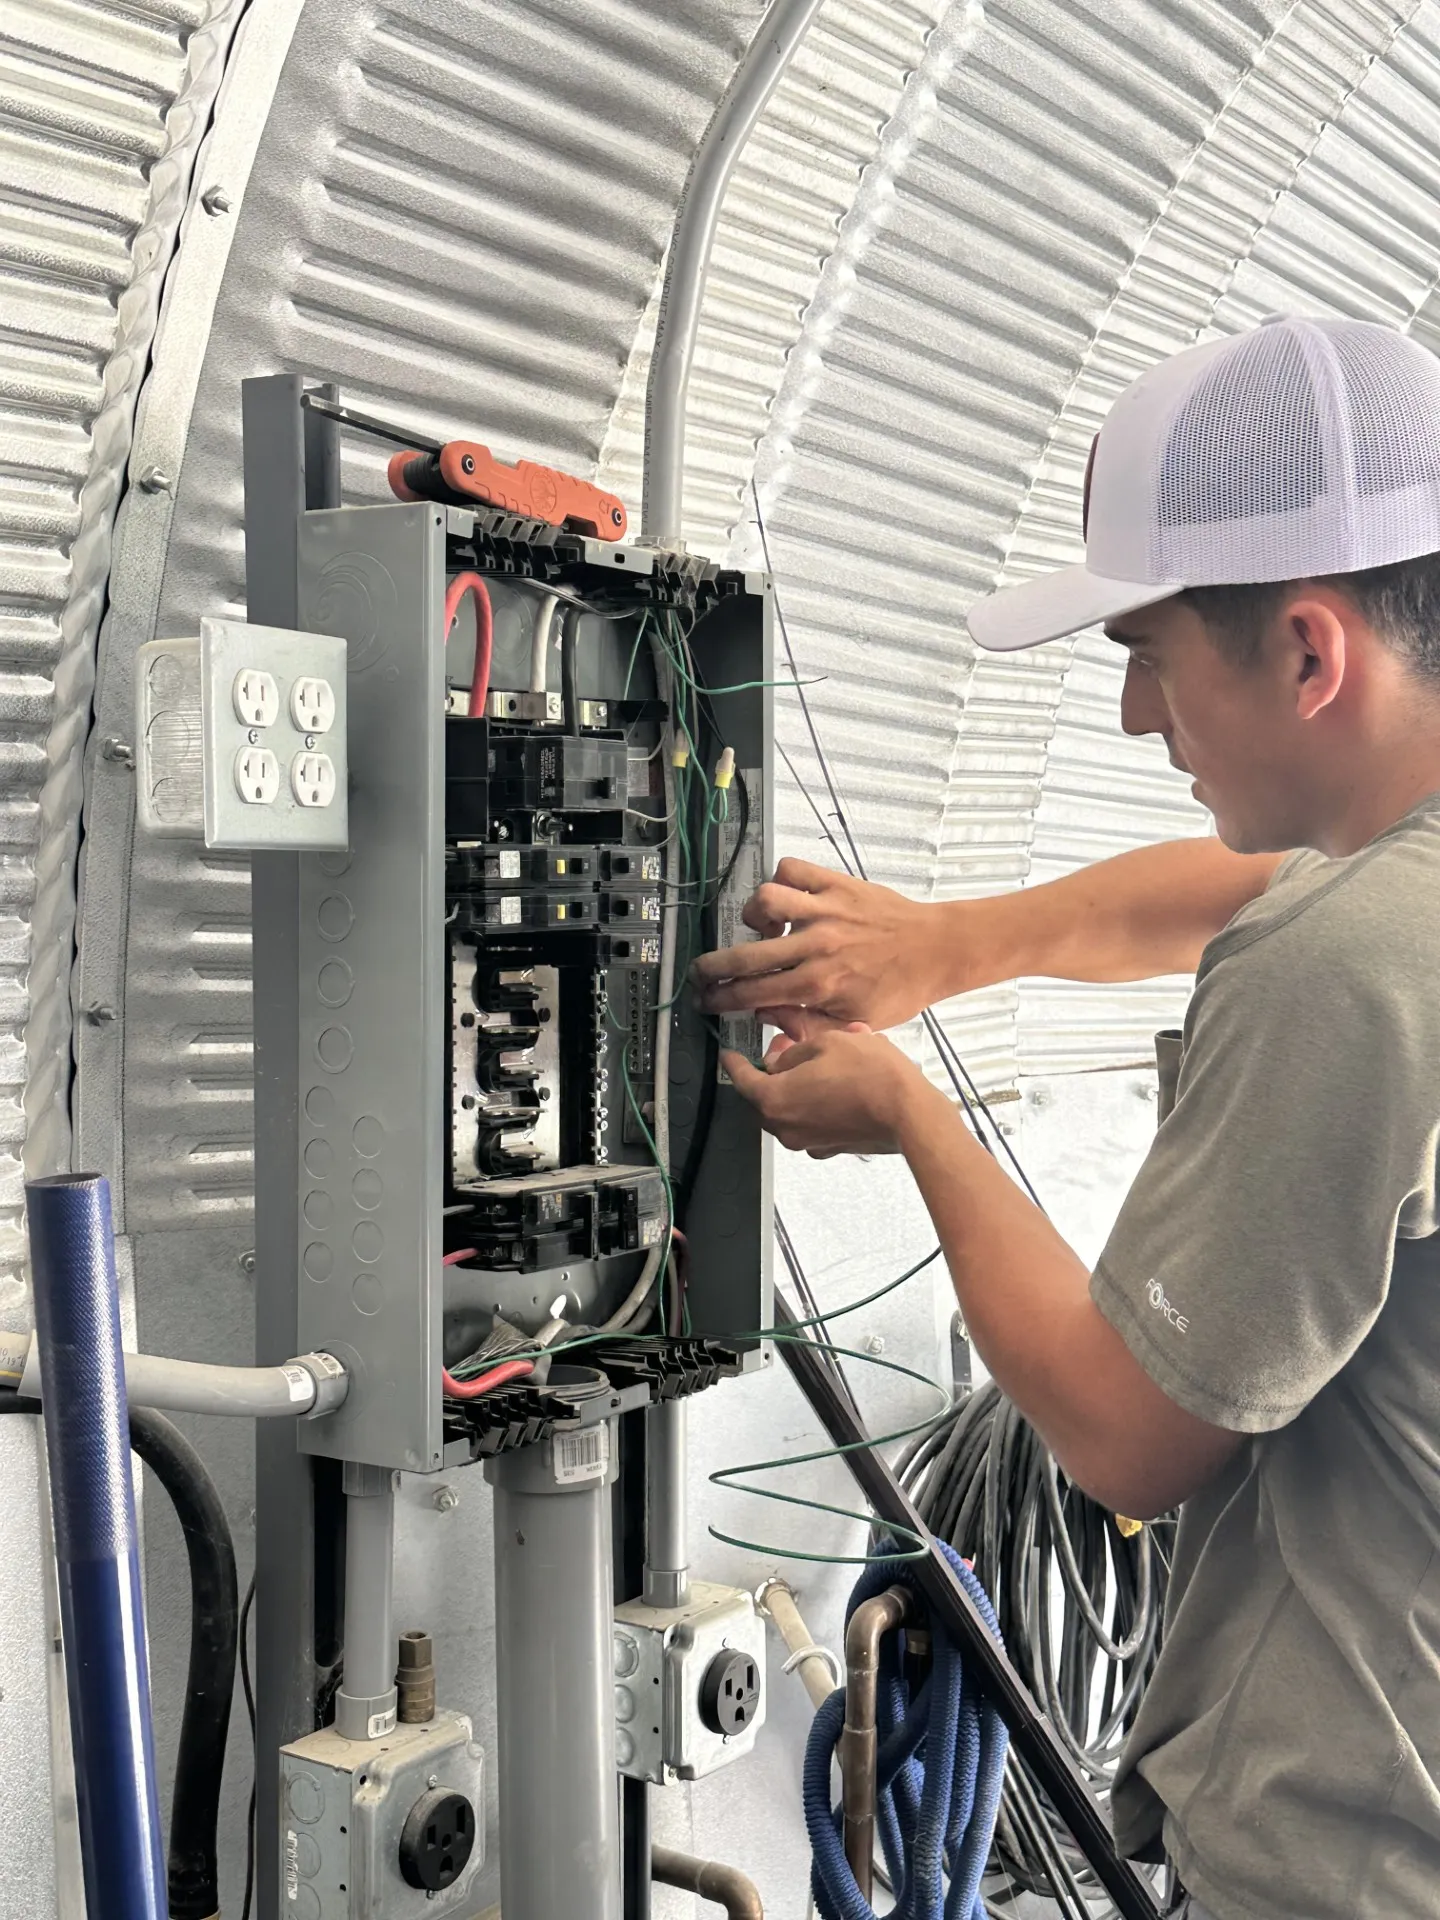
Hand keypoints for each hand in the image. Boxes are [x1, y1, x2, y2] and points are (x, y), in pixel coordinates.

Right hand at [691, 858, 945, 1029]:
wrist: (937, 950)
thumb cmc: (900, 989)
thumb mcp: (855, 1024)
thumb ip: (807, 1025)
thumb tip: (766, 1016)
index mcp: (818, 985)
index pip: (752, 993)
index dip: (721, 999)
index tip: (707, 1000)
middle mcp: (816, 946)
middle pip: (746, 954)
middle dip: (714, 966)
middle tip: (704, 971)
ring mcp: (826, 911)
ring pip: (766, 901)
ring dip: (752, 916)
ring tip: (759, 928)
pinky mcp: (837, 885)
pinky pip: (793, 869)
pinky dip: (781, 879)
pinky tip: (785, 898)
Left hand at [721, 1021, 935, 1157]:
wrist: (909, 1114)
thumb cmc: (871, 1076)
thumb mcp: (827, 1042)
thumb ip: (794, 1052)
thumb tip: (784, 1059)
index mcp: (775, 1098)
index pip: (741, 1079)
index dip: (733, 1062)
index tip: (728, 1055)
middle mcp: (785, 1126)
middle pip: (762, 1098)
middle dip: (768, 1073)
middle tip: (783, 1050)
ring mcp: (808, 1140)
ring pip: (787, 1110)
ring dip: (793, 1088)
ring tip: (817, 1063)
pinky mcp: (830, 1147)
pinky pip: (810, 1123)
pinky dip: (813, 1105)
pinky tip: (833, 1087)